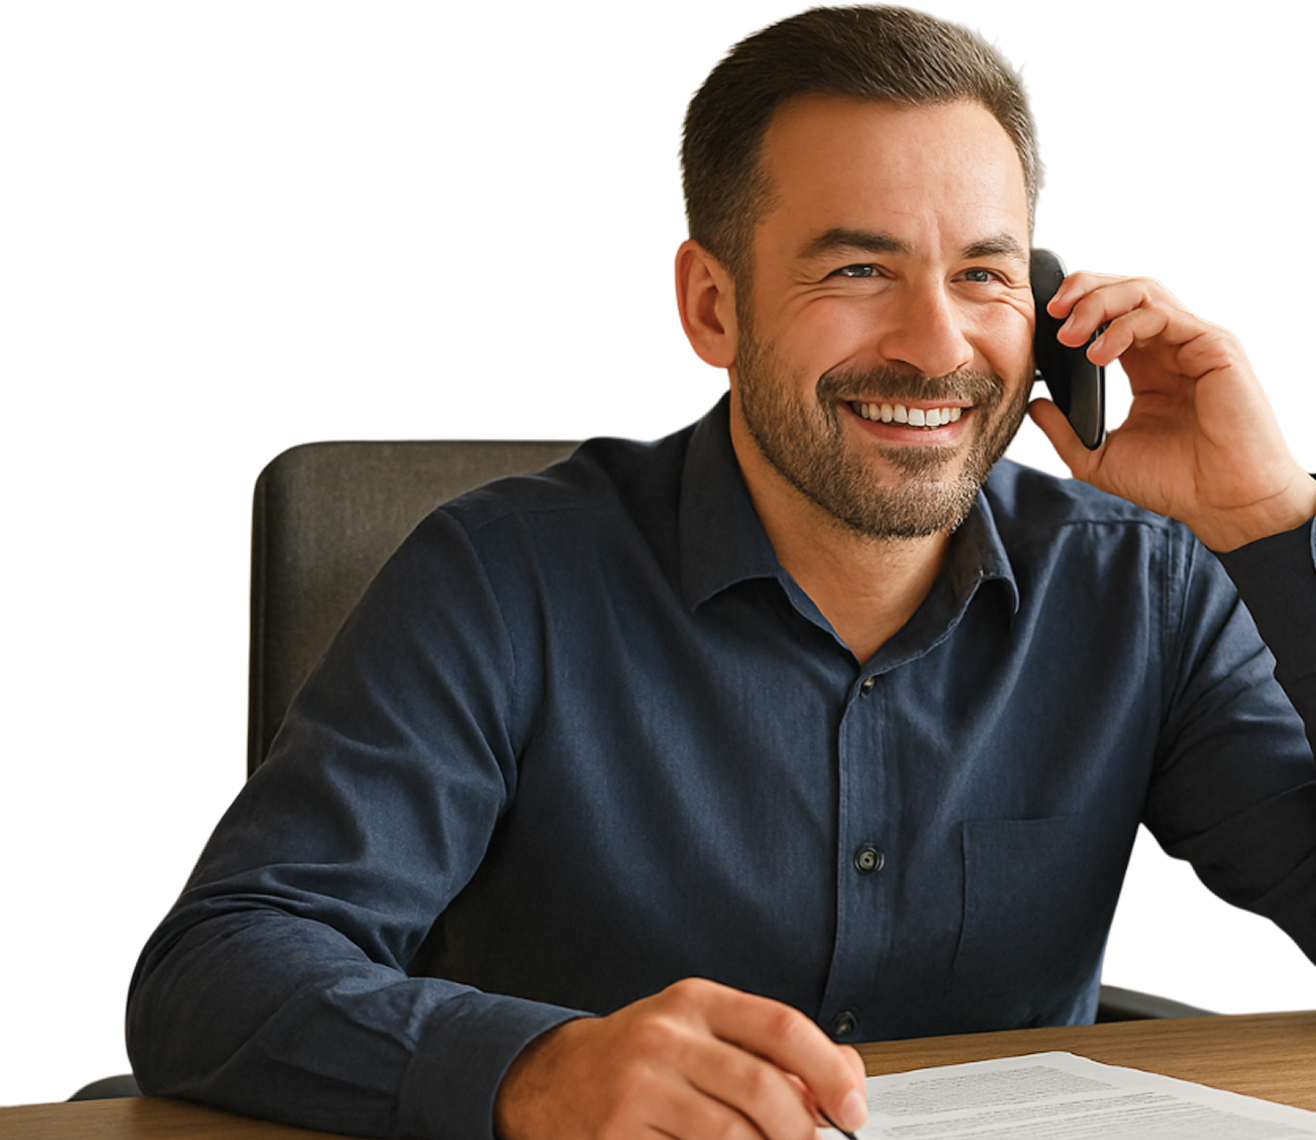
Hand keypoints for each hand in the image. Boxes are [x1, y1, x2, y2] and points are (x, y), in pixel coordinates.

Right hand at [493, 977, 867, 1139]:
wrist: (549, 1080)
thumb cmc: (639, 1058)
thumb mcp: (698, 1031)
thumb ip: (768, 1049)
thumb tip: (845, 1078)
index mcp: (693, 1001)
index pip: (780, 1026)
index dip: (829, 1071)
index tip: (853, 1109)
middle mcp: (663, 1036)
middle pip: (762, 1088)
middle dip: (801, 1130)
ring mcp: (636, 1087)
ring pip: (731, 1136)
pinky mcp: (616, 1134)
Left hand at [1029, 271, 1315, 550]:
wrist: (1223, 502)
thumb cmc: (1175, 481)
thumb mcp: (1100, 458)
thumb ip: (1064, 432)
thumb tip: (1034, 404)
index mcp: (1147, 369)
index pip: (1110, 318)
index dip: (1076, 309)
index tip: (1042, 323)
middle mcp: (1170, 349)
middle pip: (1125, 292)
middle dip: (1083, 291)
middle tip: (1051, 314)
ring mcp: (1192, 344)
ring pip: (1143, 293)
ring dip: (1099, 303)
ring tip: (1069, 334)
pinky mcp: (1213, 346)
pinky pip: (1163, 317)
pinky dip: (1125, 326)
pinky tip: (1098, 354)